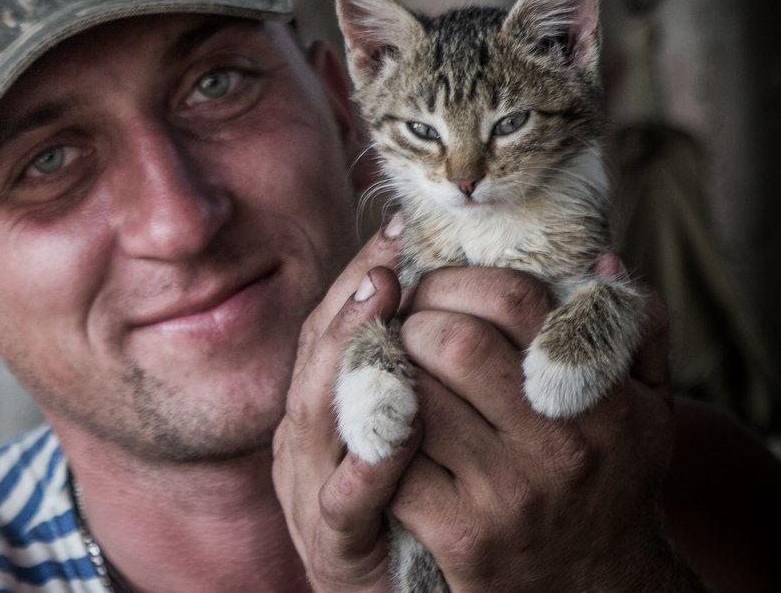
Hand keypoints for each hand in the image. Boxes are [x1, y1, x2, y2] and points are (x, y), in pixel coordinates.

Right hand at [272, 219, 414, 591]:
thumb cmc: (414, 511)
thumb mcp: (416, 430)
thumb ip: (429, 369)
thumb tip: (471, 294)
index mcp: (329, 405)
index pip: (336, 327)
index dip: (363, 277)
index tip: (398, 233)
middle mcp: (309, 439)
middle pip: (318, 358)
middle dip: (353, 305)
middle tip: (389, 264)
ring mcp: (313, 490)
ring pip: (318, 416)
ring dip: (349, 362)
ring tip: (382, 316)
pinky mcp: (334, 547)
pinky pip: (343, 501)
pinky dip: (365, 466)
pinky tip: (392, 434)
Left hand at [390, 262, 702, 591]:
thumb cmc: (615, 480)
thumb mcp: (649, 408)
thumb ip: (634, 331)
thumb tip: (602, 260)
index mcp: (601, 400)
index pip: (514, 301)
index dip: (460, 279)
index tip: (437, 284)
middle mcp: (557, 445)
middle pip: (451, 341)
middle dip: (414, 318)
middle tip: (405, 322)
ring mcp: (507, 494)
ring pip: (414, 398)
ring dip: (388, 370)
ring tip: (387, 362)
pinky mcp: (461, 535)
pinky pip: (395, 460)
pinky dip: (377, 430)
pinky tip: (379, 420)